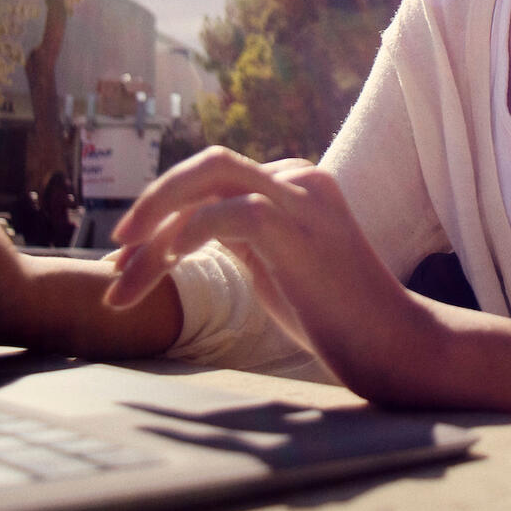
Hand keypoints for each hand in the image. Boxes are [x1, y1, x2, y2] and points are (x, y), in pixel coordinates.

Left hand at [102, 147, 436, 403]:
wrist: (394, 346)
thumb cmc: (335, 316)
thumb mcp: (276, 265)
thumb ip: (240, 237)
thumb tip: (177, 234)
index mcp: (290, 185)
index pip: (212, 181)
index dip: (162, 213)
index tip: (126, 262)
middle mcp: (298, 177)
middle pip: (208, 165)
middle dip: (153, 200)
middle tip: (117, 246)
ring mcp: (304, 199)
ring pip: (212, 176)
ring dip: (158, 220)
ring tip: (125, 270)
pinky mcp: (304, 228)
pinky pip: (234, 210)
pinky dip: (190, 229)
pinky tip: (168, 259)